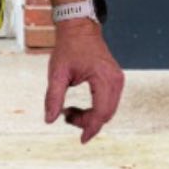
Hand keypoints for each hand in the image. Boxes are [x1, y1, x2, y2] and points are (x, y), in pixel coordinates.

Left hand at [44, 23, 123, 143]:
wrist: (79, 28)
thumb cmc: (68, 48)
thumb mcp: (57, 72)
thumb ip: (54, 97)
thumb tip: (50, 120)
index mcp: (103, 78)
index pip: (101, 112)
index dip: (91, 128)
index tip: (81, 140)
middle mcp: (116, 80)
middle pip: (106, 114)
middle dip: (87, 122)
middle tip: (66, 117)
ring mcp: (118, 80)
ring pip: (109, 110)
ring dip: (92, 117)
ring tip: (70, 111)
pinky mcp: (116, 80)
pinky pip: (109, 103)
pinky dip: (96, 109)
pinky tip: (80, 108)